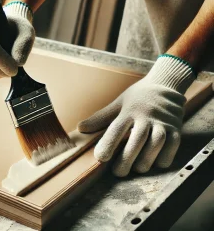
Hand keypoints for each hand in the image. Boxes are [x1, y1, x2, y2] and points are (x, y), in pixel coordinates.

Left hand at [78, 55, 194, 176]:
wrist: (165, 84)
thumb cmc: (137, 97)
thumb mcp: (118, 103)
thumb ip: (101, 118)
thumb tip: (80, 128)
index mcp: (129, 110)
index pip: (117, 128)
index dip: (108, 143)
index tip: (100, 158)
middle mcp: (146, 116)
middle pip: (137, 139)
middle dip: (127, 158)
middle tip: (118, 172)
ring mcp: (162, 122)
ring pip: (156, 143)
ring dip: (146, 159)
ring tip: (137, 169)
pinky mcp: (176, 128)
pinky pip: (173, 145)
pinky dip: (165, 156)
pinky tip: (157, 163)